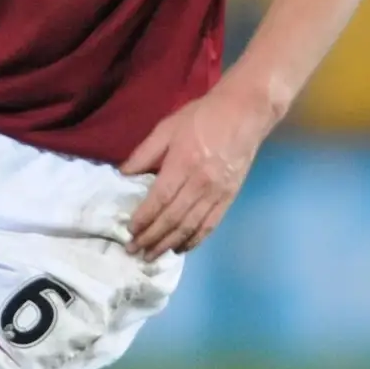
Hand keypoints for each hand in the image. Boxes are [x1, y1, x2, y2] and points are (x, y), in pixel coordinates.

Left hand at [120, 84, 276, 255]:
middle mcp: (201, 182)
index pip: (160, 198)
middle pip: (173, 218)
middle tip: (134, 251)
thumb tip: (123, 174)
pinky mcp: (229, 197)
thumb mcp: (168, 126)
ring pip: (190, 226)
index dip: (144, 218)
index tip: (130, 231)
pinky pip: (210, 225)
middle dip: (152, 237)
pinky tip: (180, 249)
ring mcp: (217, 192)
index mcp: (183, 163)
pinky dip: (194, 240)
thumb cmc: (203, 116)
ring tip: (152, 256)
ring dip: (169, 244)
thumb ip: (145, 152)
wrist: (245, 112)